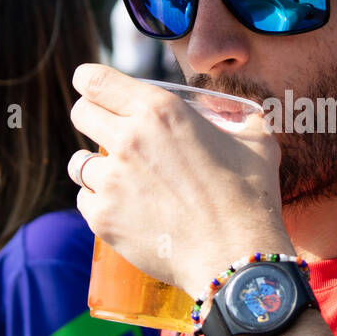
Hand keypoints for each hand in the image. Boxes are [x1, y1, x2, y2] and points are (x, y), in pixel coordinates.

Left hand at [68, 64, 292, 294]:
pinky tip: (124, 207)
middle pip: (80, 112)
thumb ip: (243, 119)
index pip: (95, 79)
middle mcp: (128, 140)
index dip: (91, 81)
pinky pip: (85, 199)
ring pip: (79, 161)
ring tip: (119, 177)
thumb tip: (242, 113)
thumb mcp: (257, 142)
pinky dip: (100, 202)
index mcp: (160, 111)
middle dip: (92, 117)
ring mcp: (110, 180)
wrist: (235, 256)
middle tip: (110, 132)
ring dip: (95, 165)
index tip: (93, 89)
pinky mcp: (103, 217)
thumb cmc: (250, 198)